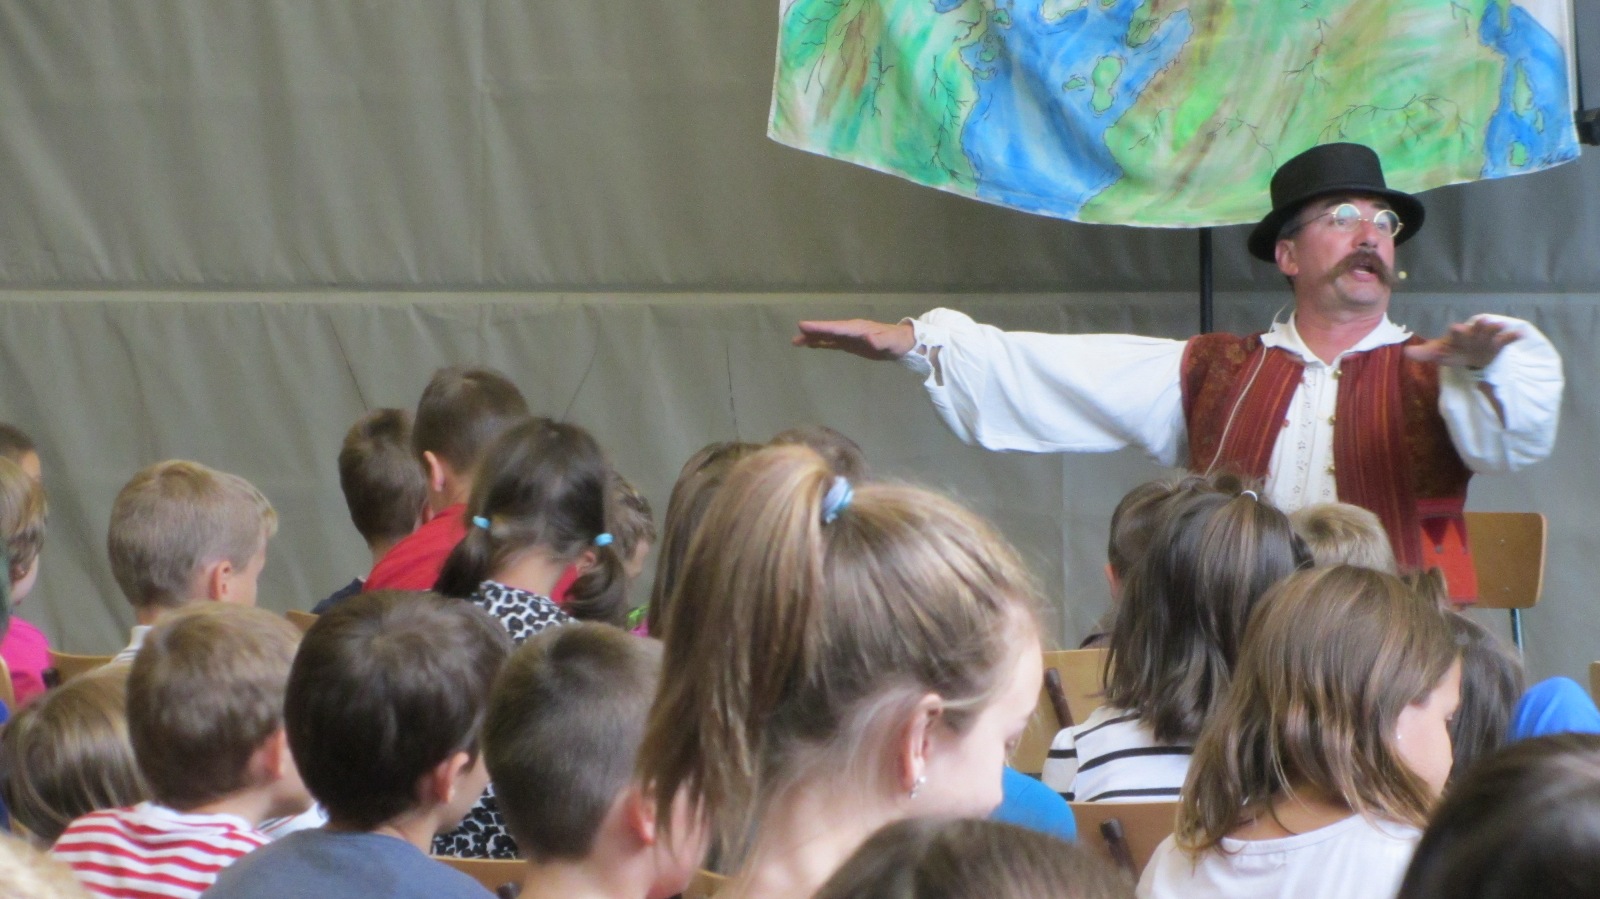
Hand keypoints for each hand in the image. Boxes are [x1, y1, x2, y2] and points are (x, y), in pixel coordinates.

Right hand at [793, 319, 916, 360]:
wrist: (903, 342)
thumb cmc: (897, 342)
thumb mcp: (890, 343)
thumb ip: (879, 340)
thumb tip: (866, 339)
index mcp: (857, 328)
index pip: (836, 328)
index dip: (820, 327)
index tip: (804, 326)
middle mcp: (850, 330)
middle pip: (828, 331)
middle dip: (812, 332)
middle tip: (795, 336)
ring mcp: (849, 336)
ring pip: (828, 336)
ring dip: (813, 338)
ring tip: (796, 342)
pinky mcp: (850, 343)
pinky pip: (833, 342)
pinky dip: (821, 343)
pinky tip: (811, 345)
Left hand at [1404, 318, 1519, 368]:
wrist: (1471, 356)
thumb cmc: (1453, 351)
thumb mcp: (1439, 353)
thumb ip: (1424, 353)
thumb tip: (1406, 352)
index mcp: (1458, 336)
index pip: (1456, 333)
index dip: (1456, 331)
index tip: (1454, 328)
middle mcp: (1473, 334)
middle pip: (1476, 329)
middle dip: (1480, 326)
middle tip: (1484, 320)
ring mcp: (1486, 338)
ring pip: (1493, 332)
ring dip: (1497, 328)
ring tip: (1503, 324)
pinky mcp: (1498, 344)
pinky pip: (1507, 340)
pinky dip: (1514, 336)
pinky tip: (1522, 334)